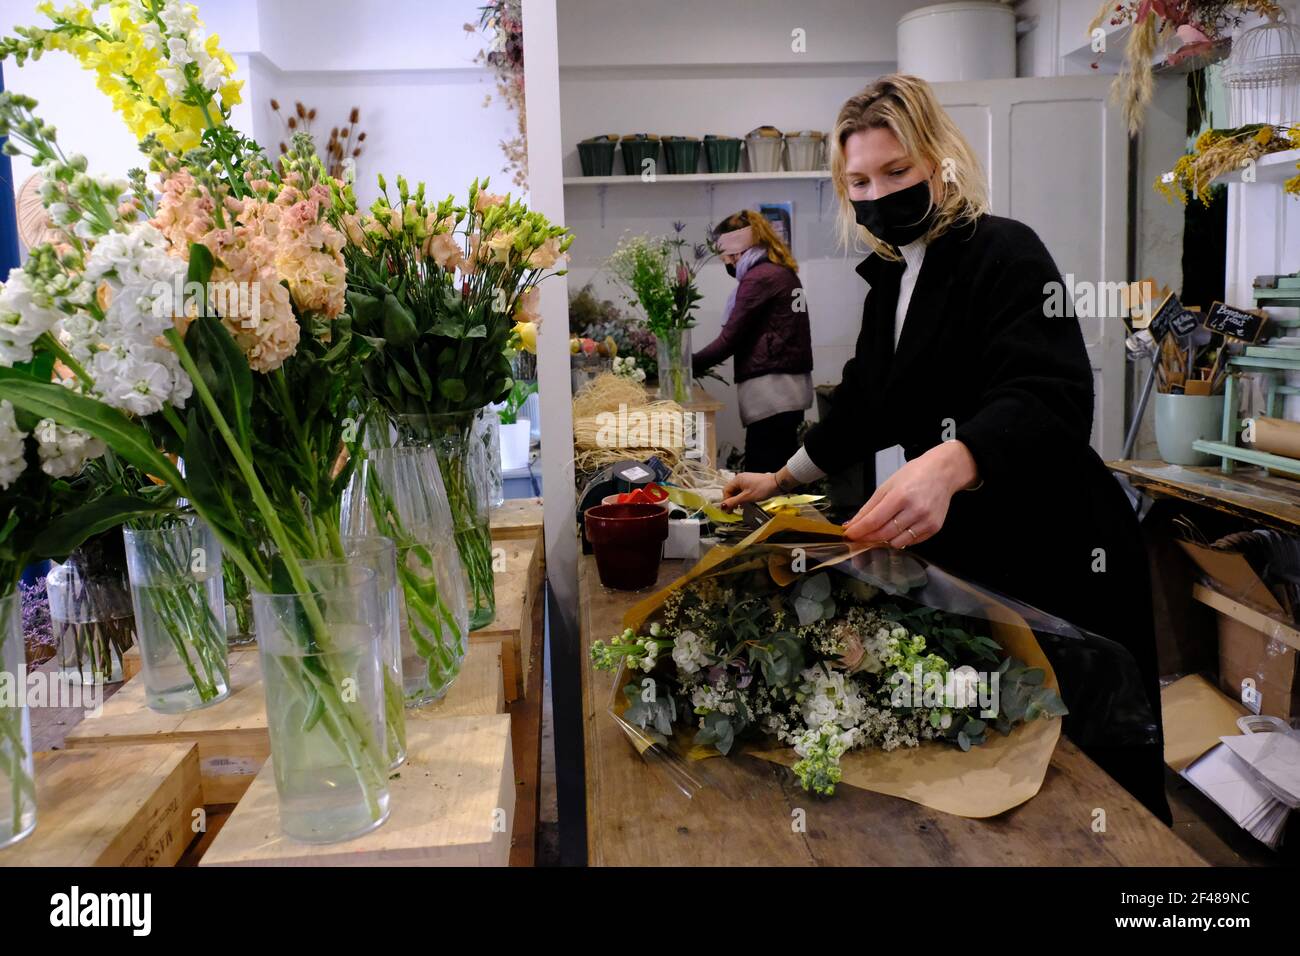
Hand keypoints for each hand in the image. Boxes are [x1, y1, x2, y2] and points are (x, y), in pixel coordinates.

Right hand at [720, 471, 778, 510]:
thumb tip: (722, 506)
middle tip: (734, 510)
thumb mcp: (747, 497)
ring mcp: (746, 481)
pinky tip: (747, 503)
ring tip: (741, 507)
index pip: (726, 490)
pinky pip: (743, 491)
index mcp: (737, 480)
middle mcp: (740, 479)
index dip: (726, 501)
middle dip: (732, 501)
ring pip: (737, 492)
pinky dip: (743, 498)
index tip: (729, 509)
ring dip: (738, 500)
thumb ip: (733, 502)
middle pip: (731, 491)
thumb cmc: (763, 488)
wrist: (777, 484)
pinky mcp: (752, 484)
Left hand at [842, 441, 977, 547]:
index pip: (874, 521)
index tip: (848, 534)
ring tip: (881, 530)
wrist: (943, 473)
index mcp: (900, 496)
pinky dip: (900, 538)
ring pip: (897, 542)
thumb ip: (869, 507)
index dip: (859, 531)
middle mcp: (915, 510)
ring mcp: (926, 521)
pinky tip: (898, 529)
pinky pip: (911, 542)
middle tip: (859, 536)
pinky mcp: (934, 528)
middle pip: (884, 534)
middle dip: (868, 537)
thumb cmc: (913, 475)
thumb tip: (852, 524)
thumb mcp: (886, 486)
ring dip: (884, 540)